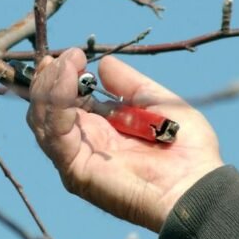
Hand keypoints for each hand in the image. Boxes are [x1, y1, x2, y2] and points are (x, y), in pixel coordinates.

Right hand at [26, 48, 222, 231]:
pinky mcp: (76, 171)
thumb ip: (129, 85)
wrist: (197, 184)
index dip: (61, 76)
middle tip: (69, 56)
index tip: (74, 53)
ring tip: (69, 63)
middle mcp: (82, 145)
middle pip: (44, 109)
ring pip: (41, 120)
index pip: (63, 101)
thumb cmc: (187, 151)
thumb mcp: (157, 104)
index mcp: (99, 130)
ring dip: (50, 86)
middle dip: (49, 78)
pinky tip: (69, 81)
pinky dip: (56, 105)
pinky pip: (55, 135)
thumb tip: (104, 64)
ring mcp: (76, 159)